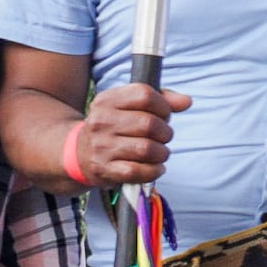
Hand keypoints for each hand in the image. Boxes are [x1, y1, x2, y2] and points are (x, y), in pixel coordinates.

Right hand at [61, 80, 181, 192]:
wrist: (79, 153)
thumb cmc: (114, 126)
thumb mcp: (129, 106)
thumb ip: (161, 100)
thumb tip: (187, 101)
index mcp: (107, 100)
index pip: (144, 95)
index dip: (163, 105)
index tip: (164, 115)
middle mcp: (101, 121)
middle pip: (149, 124)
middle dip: (165, 132)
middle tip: (163, 137)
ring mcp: (102, 146)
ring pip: (147, 149)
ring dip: (162, 153)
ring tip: (160, 152)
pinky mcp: (104, 169)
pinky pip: (138, 171)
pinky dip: (154, 171)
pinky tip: (156, 167)